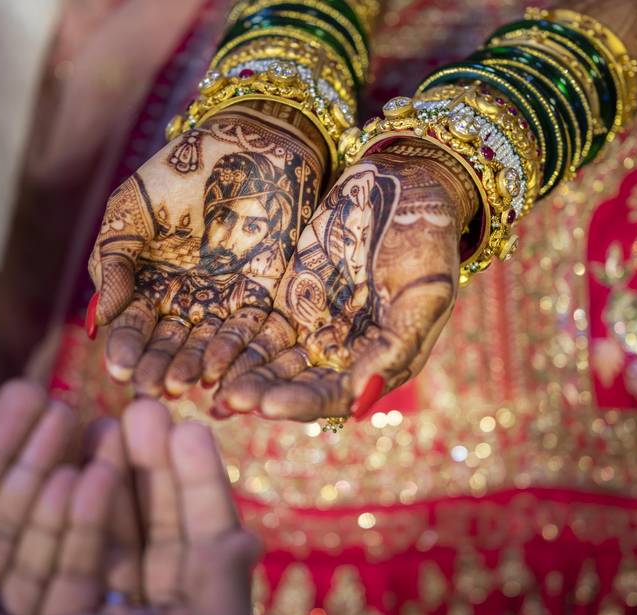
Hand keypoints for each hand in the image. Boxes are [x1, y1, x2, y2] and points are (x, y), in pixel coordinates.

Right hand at [41, 399, 259, 614]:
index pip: (206, 537)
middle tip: (143, 407)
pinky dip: (69, 524)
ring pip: (106, 539)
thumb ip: (222, 586)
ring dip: (105, 480)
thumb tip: (244, 537)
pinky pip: (62, 572)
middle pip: (152, 529)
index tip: (190, 429)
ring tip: (101, 422)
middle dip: (148, 467)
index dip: (199, 482)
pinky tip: (71, 475)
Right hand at [86, 101, 325, 397]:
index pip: (133, 323)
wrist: (246, 141)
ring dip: (193, 365)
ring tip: (181, 385)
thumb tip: (99, 320)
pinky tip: (220, 369)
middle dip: (158, 364)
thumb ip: (113, 261)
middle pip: (169, 341)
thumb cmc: (179, 170)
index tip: (120, 369)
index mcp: (147, 282)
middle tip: (150, 390)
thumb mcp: (131, 212)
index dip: (127, 346)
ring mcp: (223, 298)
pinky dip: (234, 349)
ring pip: (206, 342)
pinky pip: (246, 328)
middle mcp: (184, 298)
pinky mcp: (262, 293)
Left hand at [207, 139, 478, 420]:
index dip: (303, 403)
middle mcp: (346, 352)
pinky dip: (235, 344)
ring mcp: (316, 326)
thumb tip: (361, 398)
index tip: (268, 406)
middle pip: (299, 384)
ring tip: (208, 382)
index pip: (338, 395)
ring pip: (273, 361)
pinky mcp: (291, 299)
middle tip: (229, 400)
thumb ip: (396, 345)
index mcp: (384, 360)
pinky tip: (207, 354)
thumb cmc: (429, 238)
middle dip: (264, 393)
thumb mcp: (428, 291)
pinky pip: (258, 328)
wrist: (408, 186)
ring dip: (244, 374)